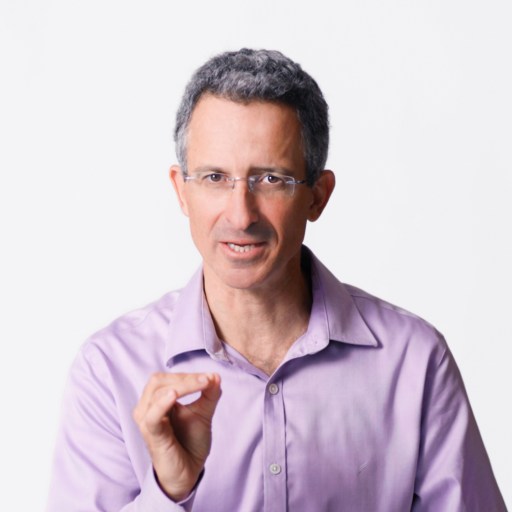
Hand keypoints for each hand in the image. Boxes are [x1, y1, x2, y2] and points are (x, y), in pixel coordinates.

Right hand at [133, 372, 221, 500]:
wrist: (189, 473)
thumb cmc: (191, 442)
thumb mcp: (204, 413)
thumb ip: (209, 394)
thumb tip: (216, 375)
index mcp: (158, 401)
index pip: (168, 378)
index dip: (188, 375)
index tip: (210, 377)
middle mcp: (148, 408)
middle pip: (159, 381)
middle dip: (184, 378)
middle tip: (206, 380)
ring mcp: (147, 421)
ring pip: (157, 393)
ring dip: (181, 386)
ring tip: (201, 384)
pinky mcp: (152, 435)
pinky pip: (152, 416)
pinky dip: (162, 404)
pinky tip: (174, 395)